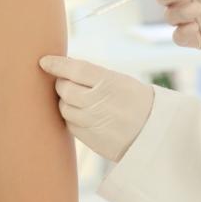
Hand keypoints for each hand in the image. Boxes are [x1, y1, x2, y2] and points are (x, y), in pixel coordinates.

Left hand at [39, 56, 153, 161]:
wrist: (155, 134)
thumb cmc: (137, 102)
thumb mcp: (121, 81)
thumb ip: (93, 76)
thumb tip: (63, 66)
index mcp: (109, 82)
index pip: (74, 70)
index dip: (56, 64)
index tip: (44, 61)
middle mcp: (98, 102)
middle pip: (64, 89)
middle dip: (61, 84)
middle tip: (67, 82)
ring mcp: (93, 122)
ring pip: (64, 108)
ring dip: (65, 102)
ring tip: (78, 99)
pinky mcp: (90, 139)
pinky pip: (70, 125)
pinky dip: (71, 118)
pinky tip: (83, 114)